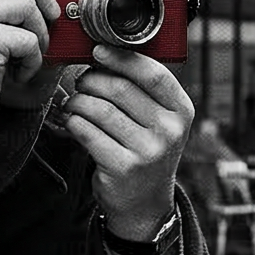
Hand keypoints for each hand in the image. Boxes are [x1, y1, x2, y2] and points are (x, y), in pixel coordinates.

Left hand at [60, 43, 192, 240]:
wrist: (145, 203)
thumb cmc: (146, 152)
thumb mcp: (158, 121)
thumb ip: (142, 91)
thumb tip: (104, 54)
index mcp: (181, 111)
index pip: (152, 73)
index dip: (121, 57)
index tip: (98, 50)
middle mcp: (169, 131)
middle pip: (120, 88)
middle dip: (92, 80)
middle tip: (82, 83)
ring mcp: (148, 151)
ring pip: (99, 109)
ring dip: (78, 101)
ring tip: (74, 103)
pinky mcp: (123, 167)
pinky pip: (87, 132)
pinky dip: (73, 122)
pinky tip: (73, 121)